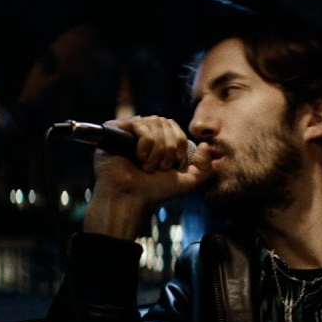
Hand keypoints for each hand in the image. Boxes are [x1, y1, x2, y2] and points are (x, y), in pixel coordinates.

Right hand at [84, 115, 211, 239]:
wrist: (130, 198)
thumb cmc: (154, 190)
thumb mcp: (187, 181)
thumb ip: (204, 167)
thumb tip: (205, 145)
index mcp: (158, 139)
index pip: (174, 127)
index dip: (179, 144)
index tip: (173, 166)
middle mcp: (143, 131)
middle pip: (167, 123)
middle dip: (170, 149)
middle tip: (160, 168)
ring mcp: (129, 129)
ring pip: (155, 124)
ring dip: (157, 150)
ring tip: (147, 167)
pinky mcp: (116, 128)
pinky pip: (140, 125)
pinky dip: (145, 144)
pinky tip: (138, 158)